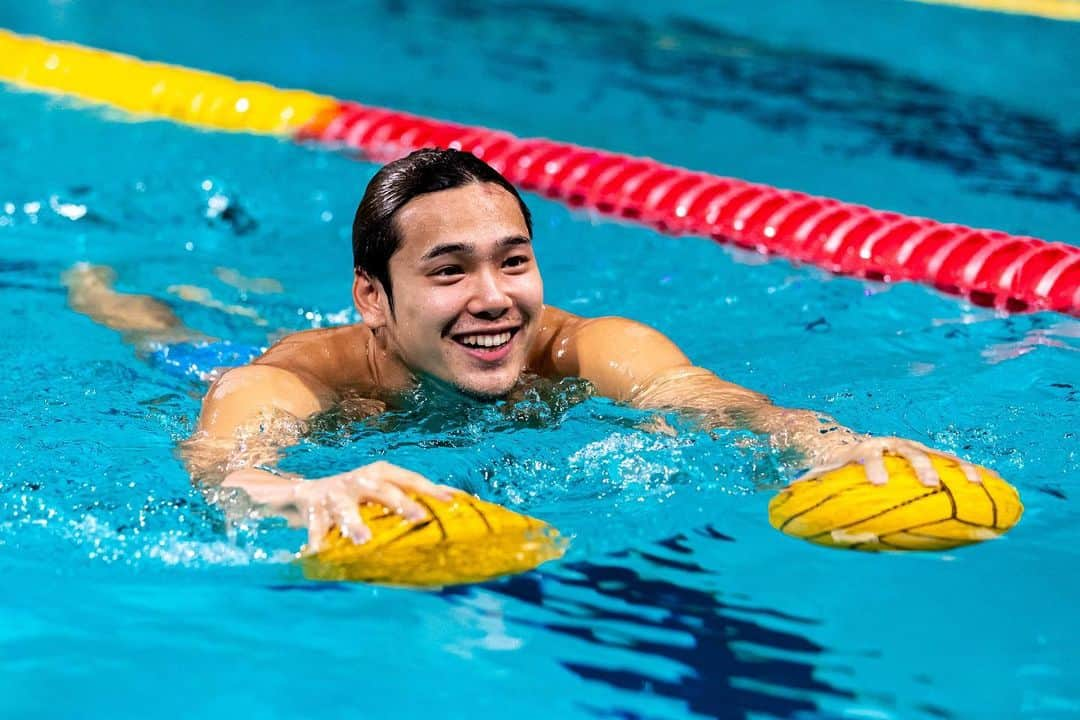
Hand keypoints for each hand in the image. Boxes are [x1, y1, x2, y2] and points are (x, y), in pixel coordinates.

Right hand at [222, 461, 456, 551]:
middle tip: (419, 517)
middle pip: (384, 489)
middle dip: (401, 502)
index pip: (411, 479)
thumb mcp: (382, 491)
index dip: (432, 489)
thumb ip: (414, 496)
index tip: (453, 502)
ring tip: (363, 540)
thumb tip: (459, 503)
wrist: (304, 494)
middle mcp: (360, 480)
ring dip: (354, 523)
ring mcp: (335, 493)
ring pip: (346, 508)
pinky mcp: (311, 506)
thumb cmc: (356, 497)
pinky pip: (314, 527)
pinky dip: (316, 541)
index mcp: (381, 474)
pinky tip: (318, 555)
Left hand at [801, 436, 980, 487]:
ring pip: (935, 455)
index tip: (878, 482)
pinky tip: (994, 485)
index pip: (866, 455)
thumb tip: (782, 499)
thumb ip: (804, 483)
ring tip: (976, 483)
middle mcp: (887, 445)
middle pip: (906, 451)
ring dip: (955, 468)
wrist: (842, 438)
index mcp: (860, 449)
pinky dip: (970, 471)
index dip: (872, 467)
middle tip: (929, 484)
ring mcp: (909, 448)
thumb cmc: (829, 461)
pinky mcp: (924, 455)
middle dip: (918, 466)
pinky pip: (950, 463)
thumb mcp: (814, 470)